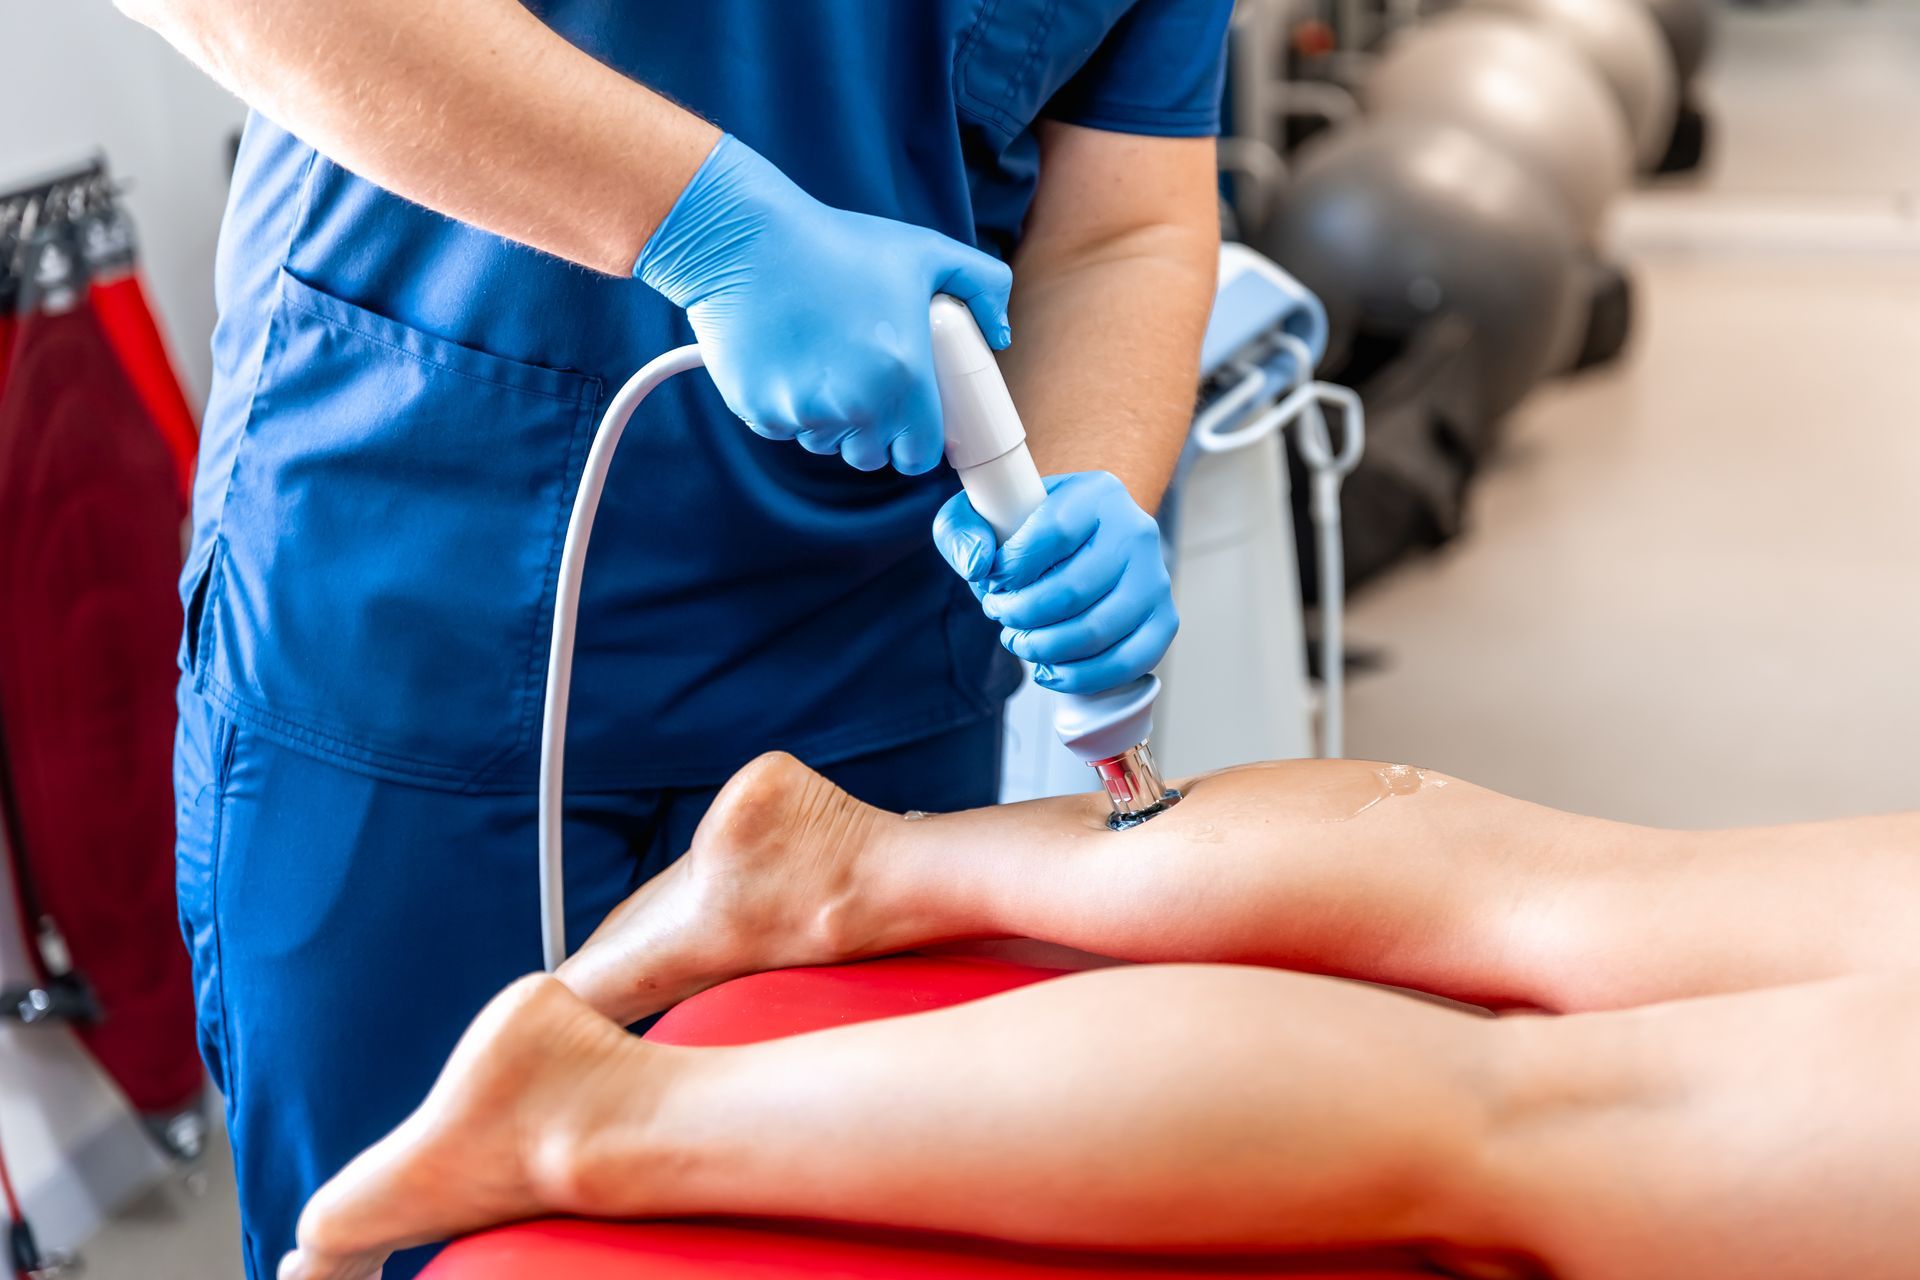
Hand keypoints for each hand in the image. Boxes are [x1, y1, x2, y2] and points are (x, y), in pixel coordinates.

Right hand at [639, 134, 1012, 474]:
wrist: (743, 240)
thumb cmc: (837, 243)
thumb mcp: (926, 251)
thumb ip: (982, 286)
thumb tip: (1000, 335)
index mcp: (903, 376)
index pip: (920, 453)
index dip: (917, 442)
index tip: (909, 422)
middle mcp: (854, 405)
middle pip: (872, 455)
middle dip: (874, 431)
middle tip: (865, 384)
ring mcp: (802, 412)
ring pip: (826, 444)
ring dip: (831, 421)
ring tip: (824, 363)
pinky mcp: (758, 410)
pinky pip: (784, 427)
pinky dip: (787, 406)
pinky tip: (787, 358)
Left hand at [933, 471, 1176, 694]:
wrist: (1082, 539)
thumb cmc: (1031, 529)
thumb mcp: (986, 512)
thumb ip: (962, 529)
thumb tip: (978, 567)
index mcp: (1097, 493)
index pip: (1054, 532)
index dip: (1013, 568)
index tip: (992, 581)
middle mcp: (1136, 532)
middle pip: (1073, 590)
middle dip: (1021, 614)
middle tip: (999, 614)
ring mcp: (1155, 579)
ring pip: (1097, 631)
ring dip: (1044, 648)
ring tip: (1018, 641)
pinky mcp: (1164, 621)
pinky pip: (1127, 662)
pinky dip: (1080, 677)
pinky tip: (1049, 670)